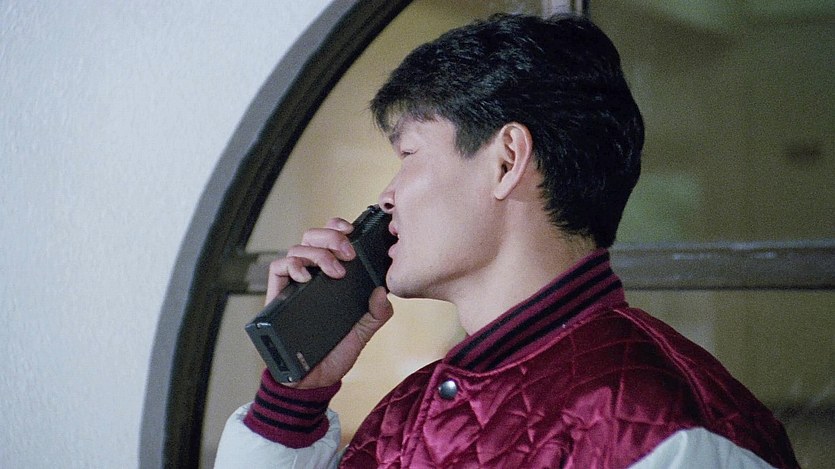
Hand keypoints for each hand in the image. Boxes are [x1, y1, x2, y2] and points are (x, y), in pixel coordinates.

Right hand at [265, 217, 393, 388]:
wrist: (313, 380)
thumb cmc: (334, 354)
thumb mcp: (363, 331)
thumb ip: (377, 313)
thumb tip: (383, 291)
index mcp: (331, 277)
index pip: (330, 239)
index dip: (338, 228)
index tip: (352, 231)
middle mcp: (311, 276)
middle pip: (313, 237)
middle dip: (332, 238)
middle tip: (347, 254)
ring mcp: (294, 285)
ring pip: (297, 248)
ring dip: (318, 254)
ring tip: (334, 272)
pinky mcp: (277, 297)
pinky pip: (278, 268)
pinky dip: (292, 266)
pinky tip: (306, 277)